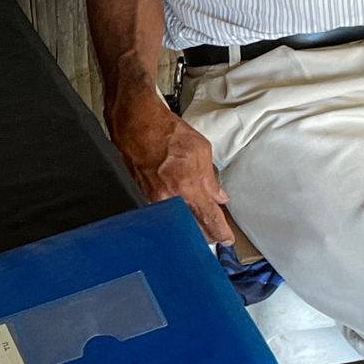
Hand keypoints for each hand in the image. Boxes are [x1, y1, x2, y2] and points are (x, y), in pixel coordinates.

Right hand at [105, 82, 232, 243]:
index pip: (209, 219)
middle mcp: (170, 199)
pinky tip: (180, 211)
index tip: (227, 238)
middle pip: (192, 229)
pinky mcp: (143, 195)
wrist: (137, 125)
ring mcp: (154, 200)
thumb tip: (218, 195)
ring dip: (190, 225)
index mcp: (188, 188)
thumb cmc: (166, 132)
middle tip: (215, 234)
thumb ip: (211, 179)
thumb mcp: (201, 150)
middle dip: (206, 234)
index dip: (220, 231)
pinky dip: (174, 215)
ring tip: (199, 225)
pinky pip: (163, 212)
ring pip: (177, 222)